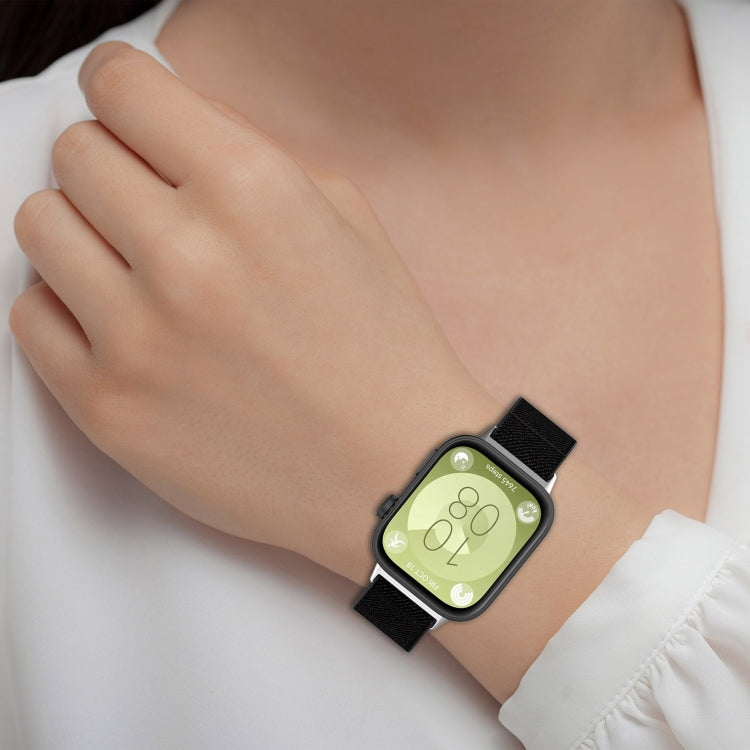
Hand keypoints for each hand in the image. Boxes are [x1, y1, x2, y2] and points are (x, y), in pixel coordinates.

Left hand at [10, 42, 498, 577]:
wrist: (392, 469)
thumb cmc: (382, 350)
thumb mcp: (347, 221)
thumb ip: (251, 156)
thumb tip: (167, 132)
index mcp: (254, 193)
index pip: (121, 86)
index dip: (124, 90)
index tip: (131, 110)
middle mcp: (186, 256)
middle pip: (76, 153)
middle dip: (112, 164)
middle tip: (151, 202)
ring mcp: (137, 339)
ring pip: (39, 226)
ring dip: (84, 233)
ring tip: (135, 267)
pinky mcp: (107, 409)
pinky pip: (30, 317)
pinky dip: (67, 307)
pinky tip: (122, 325)